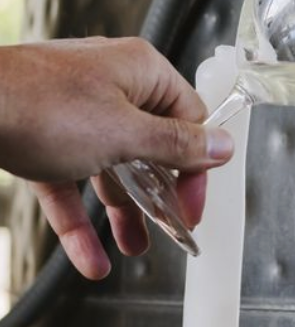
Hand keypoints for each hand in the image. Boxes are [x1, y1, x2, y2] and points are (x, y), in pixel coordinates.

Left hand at [0, 37, 233, 279]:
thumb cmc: (40, 105)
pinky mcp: (42, 135)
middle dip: (156, 195)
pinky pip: (70, 181)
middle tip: (166, 227)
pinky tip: (87, 254)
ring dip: (121, 211)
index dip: (194, 167)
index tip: (191, 205)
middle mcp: (111, 84)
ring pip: (110, 166)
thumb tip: (223, 144)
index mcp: (141, 71)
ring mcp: (74, 109)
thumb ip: (176, 146)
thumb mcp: (123, 134)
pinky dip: (79, 218)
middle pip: (149, 145)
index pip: (189, 118)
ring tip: (132, 247)